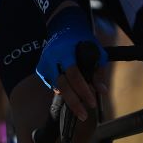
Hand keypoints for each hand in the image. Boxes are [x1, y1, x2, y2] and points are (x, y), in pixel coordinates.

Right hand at [35, 5, 106, 120]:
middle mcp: (52, 57)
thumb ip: (98, 71)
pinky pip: (51, 84)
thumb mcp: (96, 51)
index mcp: (66, 50)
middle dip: (73, 102)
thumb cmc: (83, 40)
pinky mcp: (41, 68)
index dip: (83, 90)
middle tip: (84, 115)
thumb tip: (102, 91)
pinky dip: (61, 91)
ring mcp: (44, 63)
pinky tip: (71, 94)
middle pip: (61, 84)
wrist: (64, 27)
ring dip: (68, 97)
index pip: (74, 74)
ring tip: (80, 107)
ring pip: (55, 86)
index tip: (92, 103)